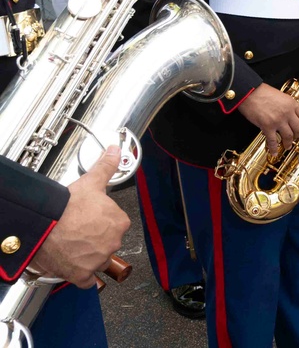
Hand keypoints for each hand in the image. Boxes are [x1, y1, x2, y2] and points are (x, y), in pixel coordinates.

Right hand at [32, 146, 130, 287]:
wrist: (45, 224)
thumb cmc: (67, 206)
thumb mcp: (92, 182)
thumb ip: (107, 166)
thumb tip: (116, 150)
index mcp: (119, 223)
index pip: (116, 225)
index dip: (103, 222)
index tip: (91, 221)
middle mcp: (113, 243)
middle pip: (107, 243)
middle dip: (96, 240)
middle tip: (80, 233)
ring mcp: (98, 260)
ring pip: (98, 261)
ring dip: (89, 256)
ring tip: (74, 247)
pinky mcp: (82, 275)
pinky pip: (88, 281)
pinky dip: (83, 277)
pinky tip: (75, 267)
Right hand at [237, 84, 298, 154]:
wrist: (249, 92)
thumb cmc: (261, 92)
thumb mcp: (280, 95)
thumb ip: (286, 105)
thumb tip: (287, 113)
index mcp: (291, 104)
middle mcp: (287, 113)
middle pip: (298, 128)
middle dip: (297, 135)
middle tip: (295, 137)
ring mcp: (278, 120)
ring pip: (288, 136)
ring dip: (288, 143)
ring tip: (287, 146)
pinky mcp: (267, 126)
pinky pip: (273, 141)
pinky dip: (274, 148)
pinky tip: (274, 152)